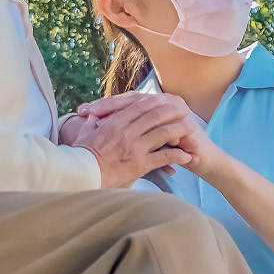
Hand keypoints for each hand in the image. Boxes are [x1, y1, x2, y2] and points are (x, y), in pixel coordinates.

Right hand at [59, 95, 192, 188]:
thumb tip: (90, 115)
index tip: (167, 99)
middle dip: (172, 112)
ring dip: (179, 131)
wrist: (83, 174)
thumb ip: (92, 122)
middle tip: (185, 110)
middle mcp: (128, 131)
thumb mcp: (85, 133)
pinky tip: (186, 156)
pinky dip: (177, 156)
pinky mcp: (140, 163)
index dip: (157, 101)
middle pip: (156, 116)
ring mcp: (135, 147)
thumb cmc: (82, 155)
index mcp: (116, 122)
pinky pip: (163, 157)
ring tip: (190, 130)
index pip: (140, 106)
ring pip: (163, 133)